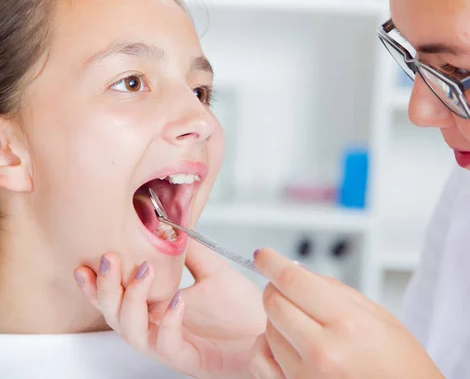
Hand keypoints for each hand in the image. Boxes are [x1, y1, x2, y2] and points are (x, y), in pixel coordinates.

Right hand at [74, 245, 264, 378]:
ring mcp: (171, 345)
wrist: (270, 332)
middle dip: (105, 288)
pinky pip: (166, 345)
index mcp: (157, 309)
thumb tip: (172, 226)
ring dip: (131, 300)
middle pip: (115, 315)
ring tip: (143, 271)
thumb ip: (191, 253)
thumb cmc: (242, 310)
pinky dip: (167, 321)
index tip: (85, 262)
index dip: (96, 284)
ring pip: (131, 332)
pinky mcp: (189, 359)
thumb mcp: (214, 272)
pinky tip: (176, 300)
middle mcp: (157, 328)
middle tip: (110, 259)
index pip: (117, 298)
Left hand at [249, 249, 443, 378]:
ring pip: (267, 330)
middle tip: (286, 287)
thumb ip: (336, 290)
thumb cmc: (402, 366)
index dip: (272, 262)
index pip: (293, 281)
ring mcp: (306, 378)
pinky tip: (285, 343)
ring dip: (277, 318)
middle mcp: (323, 352)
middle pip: (274, 303)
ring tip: (304, 324)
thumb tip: (298, 272)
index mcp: (348, 324)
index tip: (264, 255)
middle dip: (275, 288)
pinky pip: (261, 362)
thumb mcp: (380, 317)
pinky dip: (267, 347)